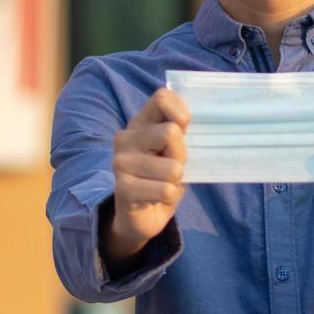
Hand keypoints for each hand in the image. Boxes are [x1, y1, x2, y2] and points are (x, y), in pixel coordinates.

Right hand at [105, 88, 190, 265]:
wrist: (141, 215)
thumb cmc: (161, 177)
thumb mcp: (173, 151)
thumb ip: (179, 132)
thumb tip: (193, 120)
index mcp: (139, 123)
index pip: (162, 97)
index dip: (181, 112)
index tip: (184, 130)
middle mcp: (125, 138)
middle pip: (171, 133)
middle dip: (181, 155)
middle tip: (172, 168)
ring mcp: (121, 163)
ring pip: (172, 168)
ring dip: (176, 181)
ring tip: (162, 184)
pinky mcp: (123, 188)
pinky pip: (165, 190)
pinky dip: (169, 196)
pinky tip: (156, 198)